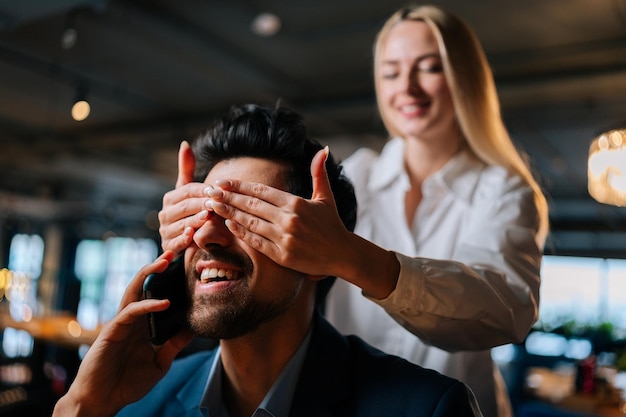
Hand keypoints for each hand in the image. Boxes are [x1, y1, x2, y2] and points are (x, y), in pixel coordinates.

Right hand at [52, 251, 193, 416]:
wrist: (102, 401)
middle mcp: (132, 319)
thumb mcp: (159, 363)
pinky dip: (146, 305)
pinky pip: (130, 313)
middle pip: (144, 286)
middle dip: (157, 267)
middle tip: (175, 250)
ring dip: (148, 274)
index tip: (186, 264)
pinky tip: (164, 303)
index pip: (156, 295)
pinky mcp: (112, 332)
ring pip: (133, 291)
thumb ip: (174, 346)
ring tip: (165, 261)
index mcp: (143, 324)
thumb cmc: (127, 383)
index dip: (169, 280)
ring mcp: (121, 323)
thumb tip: (194, 328)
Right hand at [158, 141, 206, 253]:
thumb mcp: (188, 191)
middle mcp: (165, 214)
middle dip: (200, 204)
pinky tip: (192, 234)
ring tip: (207, 216)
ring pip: (181, 224)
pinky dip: (183, 239)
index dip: (201, 190)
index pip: (187, 190)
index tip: (215, 189)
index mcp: (170, 199)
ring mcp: (165, 231)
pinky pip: (175, 243)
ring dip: (194, 220)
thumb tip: (185, 143)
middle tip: (216, 202)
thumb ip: (186, 169)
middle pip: (185, 206)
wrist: (184, 240)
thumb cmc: (190, 212)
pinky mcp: (168, 247)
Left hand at [206, 148, 353, 278]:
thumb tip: (324, 149)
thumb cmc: (332, 225)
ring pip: (250, 222)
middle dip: (228, 197)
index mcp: (296, 203)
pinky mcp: (282, 255)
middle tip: (209, 191)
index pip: (261, 191)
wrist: (342, 254)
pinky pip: (257, 242)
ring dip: (229, 213)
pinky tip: (229, 224)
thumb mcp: (325, 197)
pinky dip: (241, 233)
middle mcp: (289, 219)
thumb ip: (319, 173)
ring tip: (213, 205)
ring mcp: (284, 237)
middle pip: (252, 204)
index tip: (223, 182)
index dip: (240, 186)